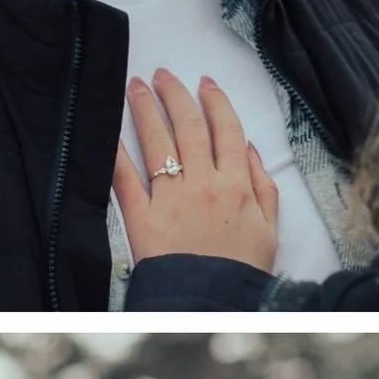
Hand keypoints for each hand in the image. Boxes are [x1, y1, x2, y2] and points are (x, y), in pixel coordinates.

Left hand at [113, 69, 278, 270]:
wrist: (207, 304)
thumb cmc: (239, 272)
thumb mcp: (268, 230)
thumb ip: (264, 188)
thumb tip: (252, 150)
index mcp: (237, 186)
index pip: (227, 130)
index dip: (216, 101)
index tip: (205, 82)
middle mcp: (204, 184)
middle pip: (190, 127)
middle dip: (176, 94)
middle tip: (163, 74)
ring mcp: (171, 198)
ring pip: (159, 142)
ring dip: (146, 109)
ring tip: (136, 86)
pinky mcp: (142, 217)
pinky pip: (125, 177)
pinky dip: (116, 151)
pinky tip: (109, 130)